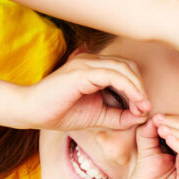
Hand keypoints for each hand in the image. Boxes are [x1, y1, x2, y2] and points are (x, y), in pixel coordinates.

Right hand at [21, 53, 149, 130]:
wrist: (32, 113)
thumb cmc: (61, 113)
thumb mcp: (99, 117)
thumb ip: (120, 117)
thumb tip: (143, 116)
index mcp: (95, 68)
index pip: (126, 71)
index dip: (139, 88)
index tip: (144, 109)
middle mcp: (92, 61)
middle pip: (128, 67)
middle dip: (141, 87)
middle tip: (146, 108)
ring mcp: (86, 63)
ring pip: (124, 68)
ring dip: (138, 88)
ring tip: (143, 106)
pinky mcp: (82, 71)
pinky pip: (113, 75)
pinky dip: (129, 88)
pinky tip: (135, 102)